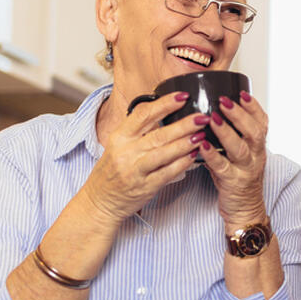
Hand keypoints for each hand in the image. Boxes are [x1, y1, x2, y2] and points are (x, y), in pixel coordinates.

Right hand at [81, 92, 206, 222]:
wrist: (99, 203)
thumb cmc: (111, 173)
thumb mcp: (118, 146)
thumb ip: (138, 131)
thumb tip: (165, 114)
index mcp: (119, 137)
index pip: (142, 114)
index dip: (164, 103)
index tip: (182, 96)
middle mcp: (126, 152)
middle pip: (158, 134)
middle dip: (183, 124)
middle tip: (201, 117)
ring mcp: (135, 171)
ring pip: (163, 153)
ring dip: (185, 143)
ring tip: (202, 134)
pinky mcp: (145, 187)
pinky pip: (167, 173)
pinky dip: (182, 163)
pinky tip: (194, 155)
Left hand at [200, 91, 268, 226]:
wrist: (245, 210)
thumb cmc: (239, 179)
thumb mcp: (241, 154)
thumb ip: (233, 135)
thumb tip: (214, 112)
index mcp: (257, 147)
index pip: (262, 122)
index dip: (253, 107)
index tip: (243, 93)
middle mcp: (255, 157)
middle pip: (254, 132)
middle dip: (239, 114)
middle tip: (224, 100)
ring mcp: (245, 170)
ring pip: (240, 148)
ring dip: (226, 131)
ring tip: (212, 118)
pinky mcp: (233, 183)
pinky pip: (223, 168)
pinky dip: (212, 155)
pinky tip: (202, 145)